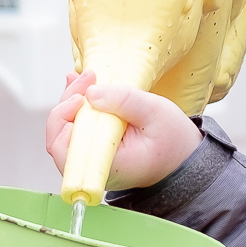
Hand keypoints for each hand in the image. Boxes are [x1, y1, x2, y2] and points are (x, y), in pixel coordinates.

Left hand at [45, 71, 201, 190]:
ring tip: (88, 78)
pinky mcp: (97, 150)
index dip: (63, 120)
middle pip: (60, 137)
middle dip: (68, 102)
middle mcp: (94, 168)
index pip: (64, 149)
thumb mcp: (156, 113)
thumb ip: (124, 101)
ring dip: (73, 102)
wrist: (185, 159)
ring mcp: (94, 160)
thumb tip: (90, 93)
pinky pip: (78, 131)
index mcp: (107, 166)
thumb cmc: (174, 142)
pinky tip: (85, 88)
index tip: (82, 97)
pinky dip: (78, 107)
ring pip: (67, 132)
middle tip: (89, 78)